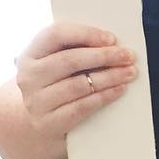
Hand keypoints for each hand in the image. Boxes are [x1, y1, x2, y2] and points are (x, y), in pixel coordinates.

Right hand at [14, 24, 136, 140]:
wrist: (37, 124)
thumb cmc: (55, 85)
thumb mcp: (55, 65)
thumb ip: (75, 51)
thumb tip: (112, 44)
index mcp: (30, 55)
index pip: (55, 35)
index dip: (85, 34)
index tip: (111, 38)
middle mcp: (29, 77)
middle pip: (69, 60)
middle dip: (104, 56)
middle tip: (128, 56)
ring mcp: (36, 101)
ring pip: (78, 85)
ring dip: (109, 77)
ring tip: (130, 72)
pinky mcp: (48, 123)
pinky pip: (82, 107)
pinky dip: (104, 96)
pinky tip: (120, 89)